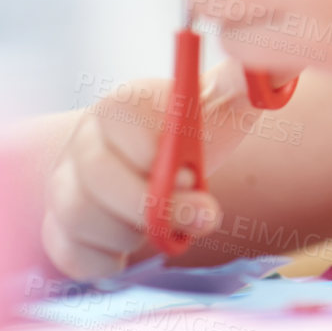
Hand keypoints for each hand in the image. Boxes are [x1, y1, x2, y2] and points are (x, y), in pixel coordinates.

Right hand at [40, 60, 262, 279]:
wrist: (165, 164)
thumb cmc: (196, 131)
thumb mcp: (224, 105)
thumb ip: (243, 85)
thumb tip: (271, 69)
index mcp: (119, 106)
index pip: (119, 124)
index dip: (157, 155)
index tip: (191, 172)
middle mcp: (82, 143)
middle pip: (96, 179)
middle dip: (153, 207)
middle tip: (200, 214)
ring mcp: (64, 186)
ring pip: (79, 219)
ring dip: (134, 234)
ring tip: (166, 227)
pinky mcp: (60, 229)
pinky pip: (68, 254)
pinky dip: (107, 261)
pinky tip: (135, 250)